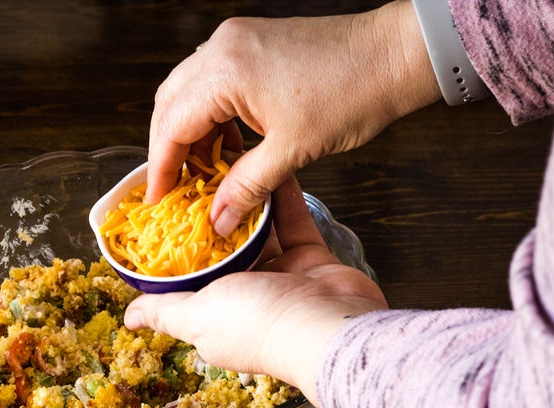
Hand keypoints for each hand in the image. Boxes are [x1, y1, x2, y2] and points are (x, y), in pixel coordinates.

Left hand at [123, 177, 387, 406]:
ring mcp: (281, 279)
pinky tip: (268, 168)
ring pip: (258, 233)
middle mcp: (246, 299)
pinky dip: (282, 197)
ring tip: (229, 167)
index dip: (176, 248)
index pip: (187, 279)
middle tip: (198, 179)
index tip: (165, 211)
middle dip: (211, 218)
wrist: (331, 329)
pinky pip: (293, 222)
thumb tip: (128, 318)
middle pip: (223, 252)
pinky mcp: (311, 261)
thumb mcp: (197, 315)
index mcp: (214, 316)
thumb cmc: (258, 324)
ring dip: (245, 202)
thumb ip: (164, 310)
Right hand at [147, 0, 438, 236]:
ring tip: (205, 173)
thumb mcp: (293, 151)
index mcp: (226, 70)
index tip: (157, 199)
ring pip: (188, 92)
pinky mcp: (251, 43)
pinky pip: (212, 82)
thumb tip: (218, 220)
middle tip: (177, 189)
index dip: (161, 168)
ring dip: (190, 133)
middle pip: (170, 104)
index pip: (171, 125)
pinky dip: (211, 115)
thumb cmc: (353, 94)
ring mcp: (235, 41)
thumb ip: (246, 186)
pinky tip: (228, 145)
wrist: (396, 54)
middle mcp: (222, 47)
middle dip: (168, 150)